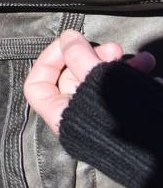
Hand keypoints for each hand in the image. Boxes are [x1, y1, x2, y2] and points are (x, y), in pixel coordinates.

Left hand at [24, 30, 155, 134]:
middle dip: (92, 56)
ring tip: (134, 56)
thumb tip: (68, 37)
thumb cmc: (119, 118)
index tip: (69, 44)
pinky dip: (131, 74)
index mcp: (60, 114)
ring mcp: (99, 115)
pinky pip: (120, 88)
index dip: (48, 60)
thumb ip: (78, 56)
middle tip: (113, 49)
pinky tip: (146, 65)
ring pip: (100, 79)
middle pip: (73, 76)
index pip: (38, 84)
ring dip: (117, 62)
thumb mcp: (95, 81)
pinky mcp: (121, 114)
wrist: (157, 150)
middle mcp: (77, 116)